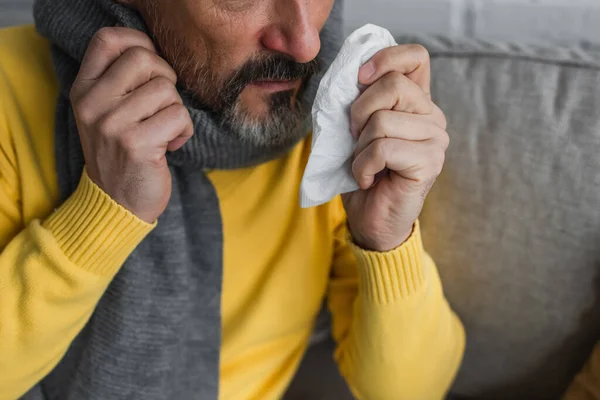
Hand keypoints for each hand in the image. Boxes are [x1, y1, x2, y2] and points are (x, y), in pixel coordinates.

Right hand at [70, 27, 192, 222]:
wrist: (117, 203)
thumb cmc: (121, 153)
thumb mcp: (105, 113)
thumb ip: (120, 81)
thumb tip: (155, 52)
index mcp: (84, 90)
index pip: (107, 40)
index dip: (139, 42)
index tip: (154, 65)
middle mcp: (92, 104)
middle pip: (143, 59)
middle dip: (166, 78)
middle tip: (164, 104)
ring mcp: (112, 124)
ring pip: (166, 89)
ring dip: (176, 110)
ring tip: (165, 130)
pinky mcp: (136, 145)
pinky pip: (178, 117)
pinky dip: (184, 131)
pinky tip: (171, 145)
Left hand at [343, 44, 448, 251]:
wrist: (370, 219)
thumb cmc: (363, 173)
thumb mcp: (355, 130)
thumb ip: (360, 101)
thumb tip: (352, 75)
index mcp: (416, 102)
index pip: (416, 57)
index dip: (386, 59)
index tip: (360, 78)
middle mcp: (432, 116)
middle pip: (393, 86)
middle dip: (359, 112)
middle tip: (355, 139)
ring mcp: (436, 139)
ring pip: (383, 120)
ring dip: (359, 147)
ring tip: (364, 164)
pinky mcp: (430, 162)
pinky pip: (383, 148)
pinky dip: (362, 165)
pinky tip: (367, 179)